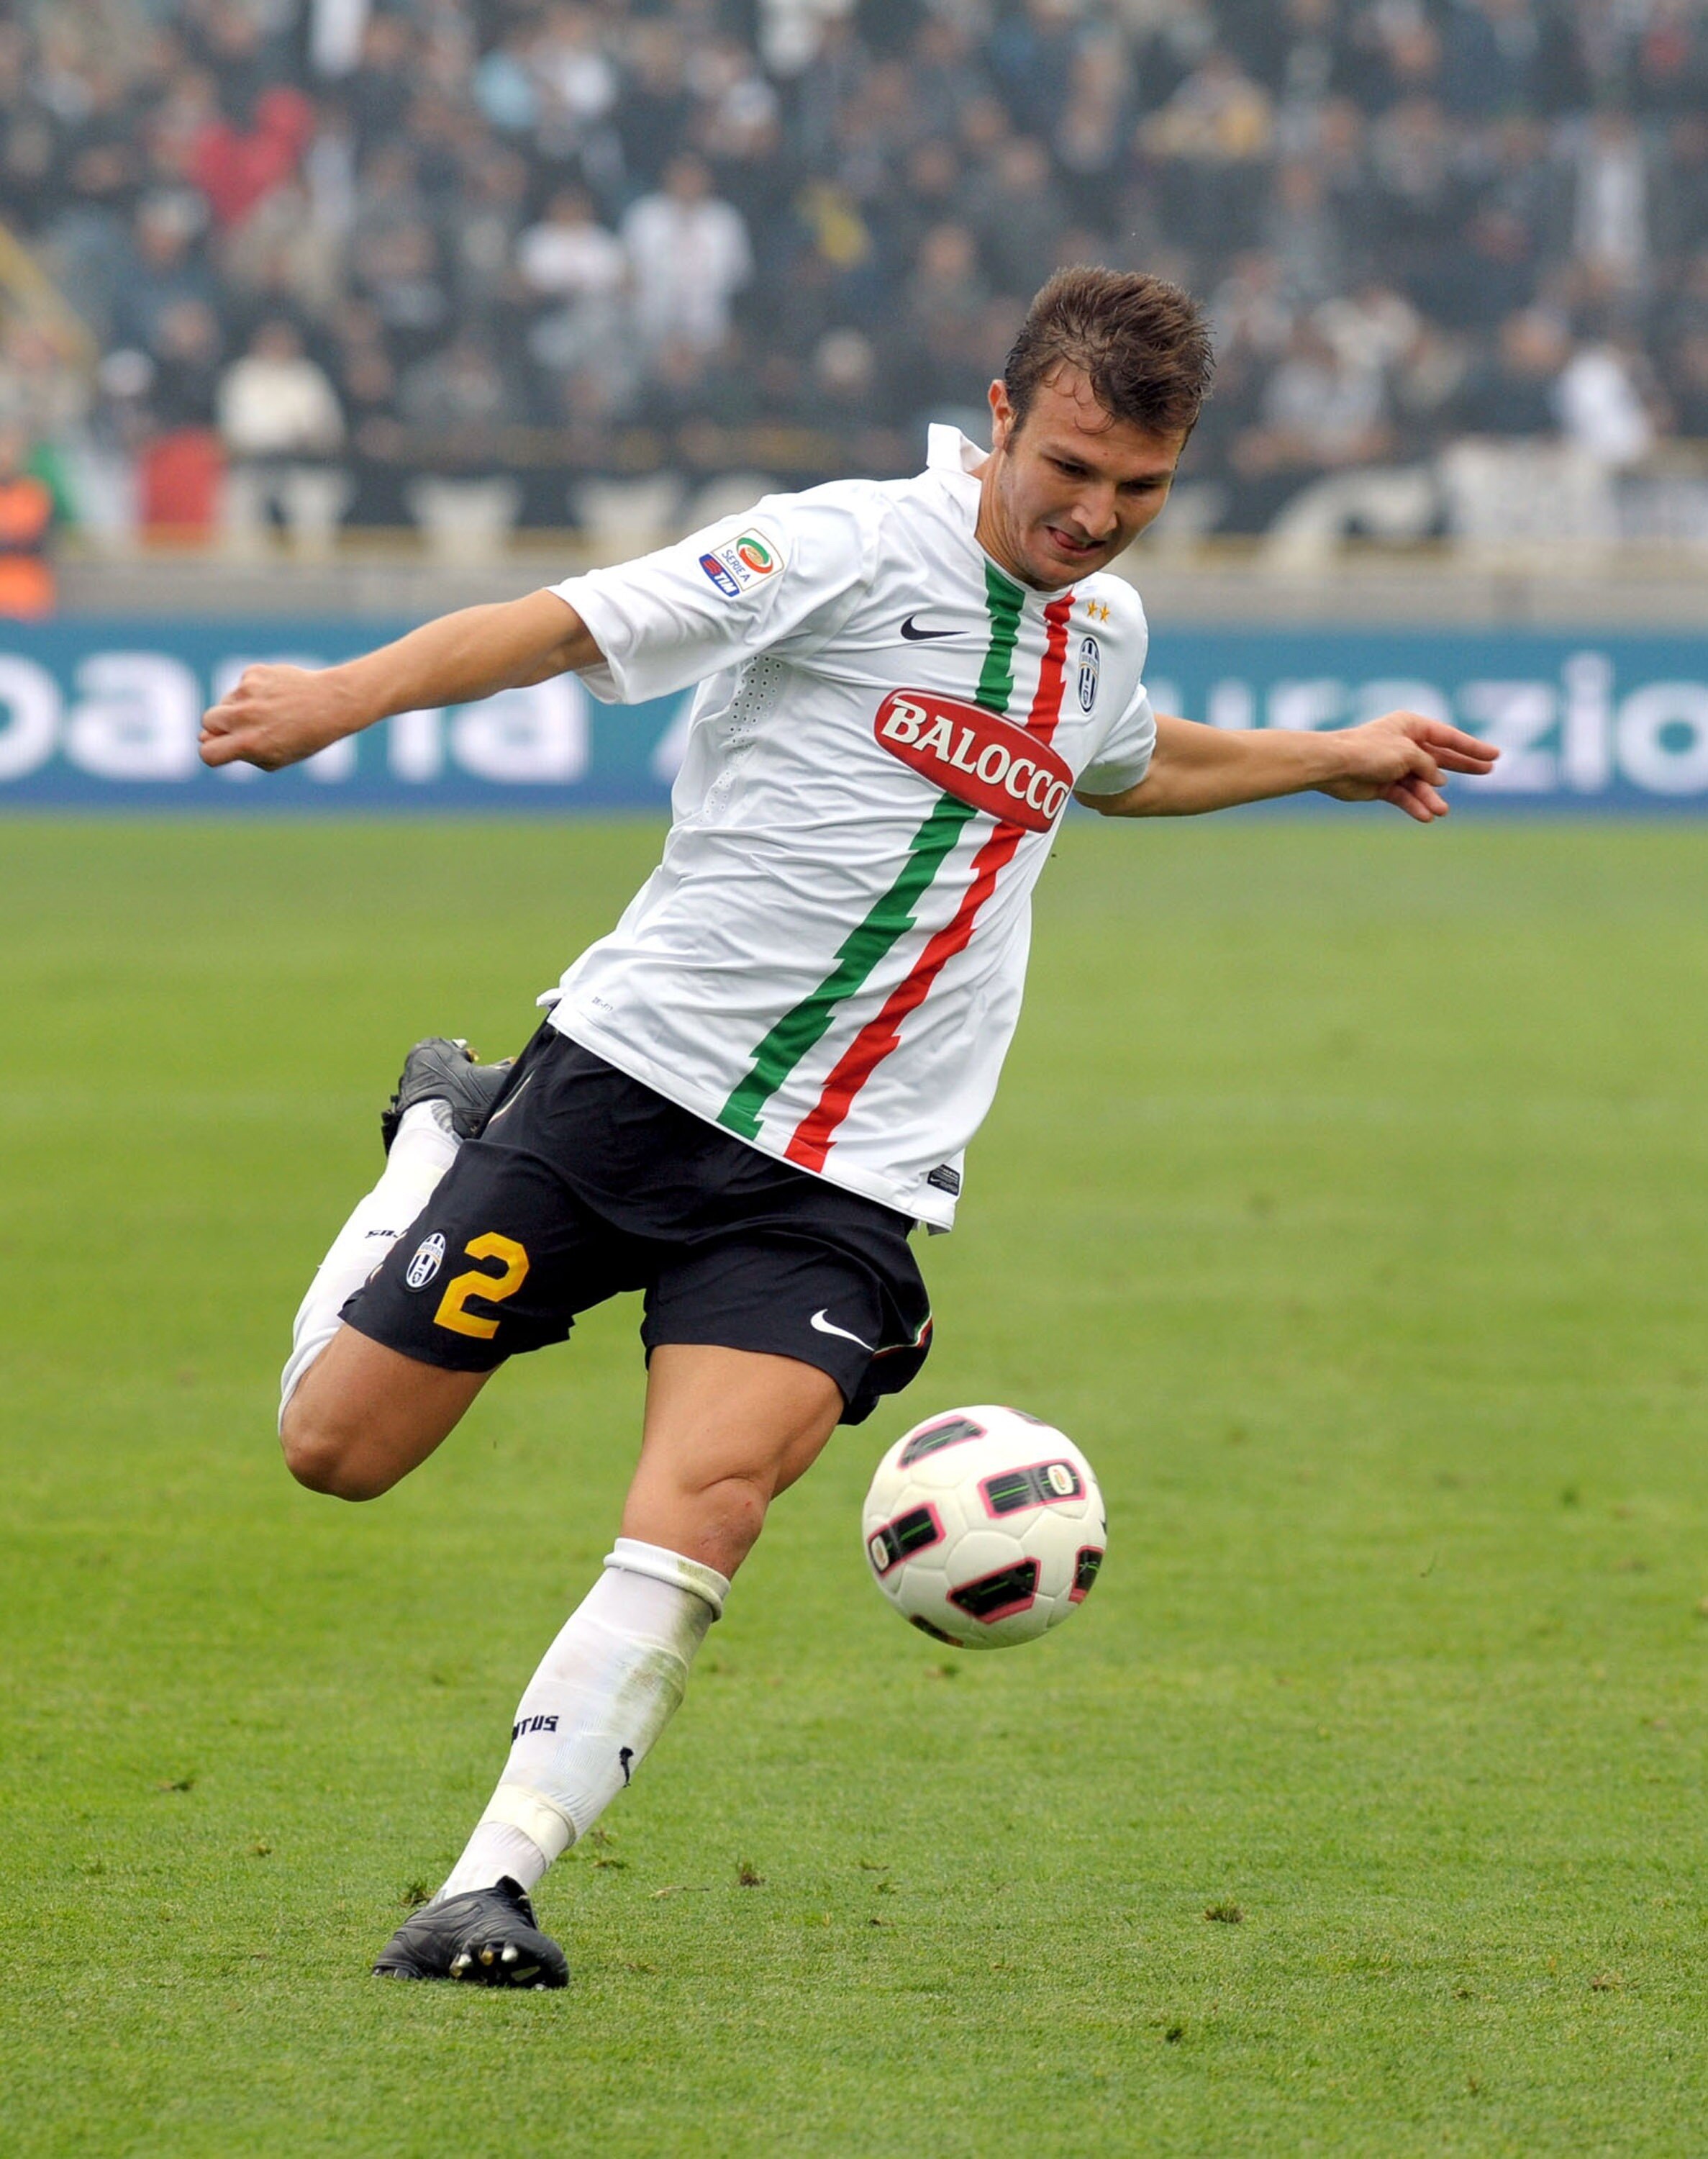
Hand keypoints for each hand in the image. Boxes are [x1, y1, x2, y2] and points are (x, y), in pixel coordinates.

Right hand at [199, 663, 362, 771]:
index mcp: (249, 744)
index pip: (207, 752)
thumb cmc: (304, 737)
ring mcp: (247, 692)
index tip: (223, 749)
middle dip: (219, 727)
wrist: (332, 704)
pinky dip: (253, 692)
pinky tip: (276, 696)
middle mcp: (244, 716)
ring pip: (224, 702)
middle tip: (246, 728)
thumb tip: (203, 737)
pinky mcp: (253, 673)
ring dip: (237, 708)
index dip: (212, 752)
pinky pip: (241, 686)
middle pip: (207, 721)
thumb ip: (239, 753)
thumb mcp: (274, 758)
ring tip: (270, 712)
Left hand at [1320, 710, 1498, 822]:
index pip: (1449, 737)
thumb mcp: (1407, 754)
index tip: (1495, 755)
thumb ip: (1428, 765)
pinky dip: (1415, 805)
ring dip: (1431, 797)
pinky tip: (1426, 816)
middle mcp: (1405, 744)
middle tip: (1488, 771)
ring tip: (1442, 811)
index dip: (1472, 747)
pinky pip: (1406, 796)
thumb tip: (1439, 780)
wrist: (1334, 767)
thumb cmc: (1369, 751)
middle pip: (1441, 757)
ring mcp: (1395, 766)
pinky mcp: (1383, 785)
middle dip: (1463, 765)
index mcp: (1411, 726)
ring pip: (1422, 783)